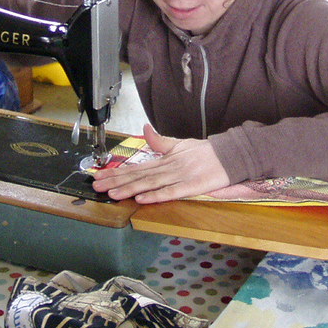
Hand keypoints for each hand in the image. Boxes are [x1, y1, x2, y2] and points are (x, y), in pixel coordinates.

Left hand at [91, 124, 230, 203]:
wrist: (230, 154)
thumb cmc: (206, 152)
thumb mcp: (180, 144)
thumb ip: (161, 141)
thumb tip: (145, 129)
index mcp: (164, 159)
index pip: (136, 167)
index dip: (117, 172)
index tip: (99, 176)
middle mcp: (168, 167)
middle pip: (138, 175)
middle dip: (116, 181)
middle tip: (97, 186)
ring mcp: (179, 177)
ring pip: (150, 183)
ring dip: (130, 189)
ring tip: (112, 193)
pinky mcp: (191, 186)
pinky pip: (171, 191)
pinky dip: (156, 195)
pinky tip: (142, 198)